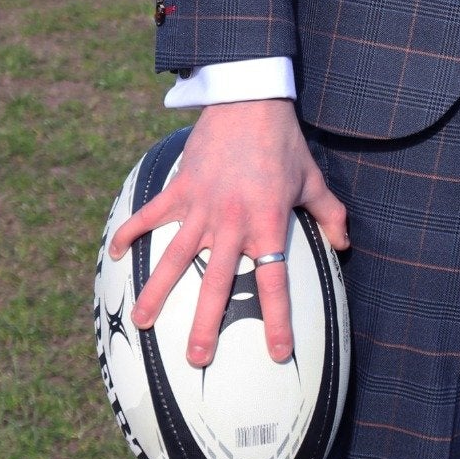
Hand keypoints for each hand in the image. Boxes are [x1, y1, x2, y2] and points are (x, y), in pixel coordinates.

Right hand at [108, 100, 347, 366]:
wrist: (251, 99)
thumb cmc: (284, 143)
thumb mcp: (313, 180)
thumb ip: (330, 215)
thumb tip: (344, 246)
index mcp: (268, 224)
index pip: (275, 282)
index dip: (276, 320)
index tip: (276, 353)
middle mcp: (233, 222)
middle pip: (218, 282)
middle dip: (206, 324)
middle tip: (197, 359)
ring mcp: (202, 205)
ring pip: (175, 256)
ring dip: (157, 291)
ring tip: (142, 322)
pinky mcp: (181, 187)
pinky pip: (151, 215)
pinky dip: (131, 232)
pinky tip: (115, 256)